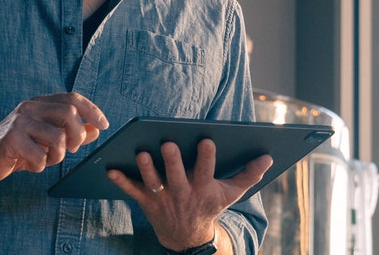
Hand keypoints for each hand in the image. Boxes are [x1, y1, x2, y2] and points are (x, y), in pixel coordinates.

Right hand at [0, 92, 107, 183]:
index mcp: (40, 103)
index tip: (105, 125)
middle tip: (72, 149)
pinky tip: (31, 165)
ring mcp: (19, 121)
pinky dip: (41, 166)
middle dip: (77, 135)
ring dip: (57, 155)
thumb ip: (71, 133)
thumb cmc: (18, 149)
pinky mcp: (10, 139)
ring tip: (46, 159)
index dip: (92, 111)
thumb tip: (96, 130)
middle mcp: (30, 107)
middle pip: (69, 114)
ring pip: (57, 138)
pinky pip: (40, 156)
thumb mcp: (47, 139)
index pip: (73, 98)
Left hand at [106, 138, 272, 250]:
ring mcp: (163, 199)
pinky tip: (110, 169)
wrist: (188, 237)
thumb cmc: (210, 206)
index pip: (206, 171)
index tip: (207, 140)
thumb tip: (268, 157)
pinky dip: (121, 181)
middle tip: (167, 143)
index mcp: (203, 189)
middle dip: (172, 161)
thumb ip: (249, 175)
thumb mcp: (231, 194)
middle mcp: (182, 194)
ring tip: (141, 153)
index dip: (206, 157)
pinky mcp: (146, 203)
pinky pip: (132, 192)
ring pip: (153, 183)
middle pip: (176, 176)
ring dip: (146, 169)